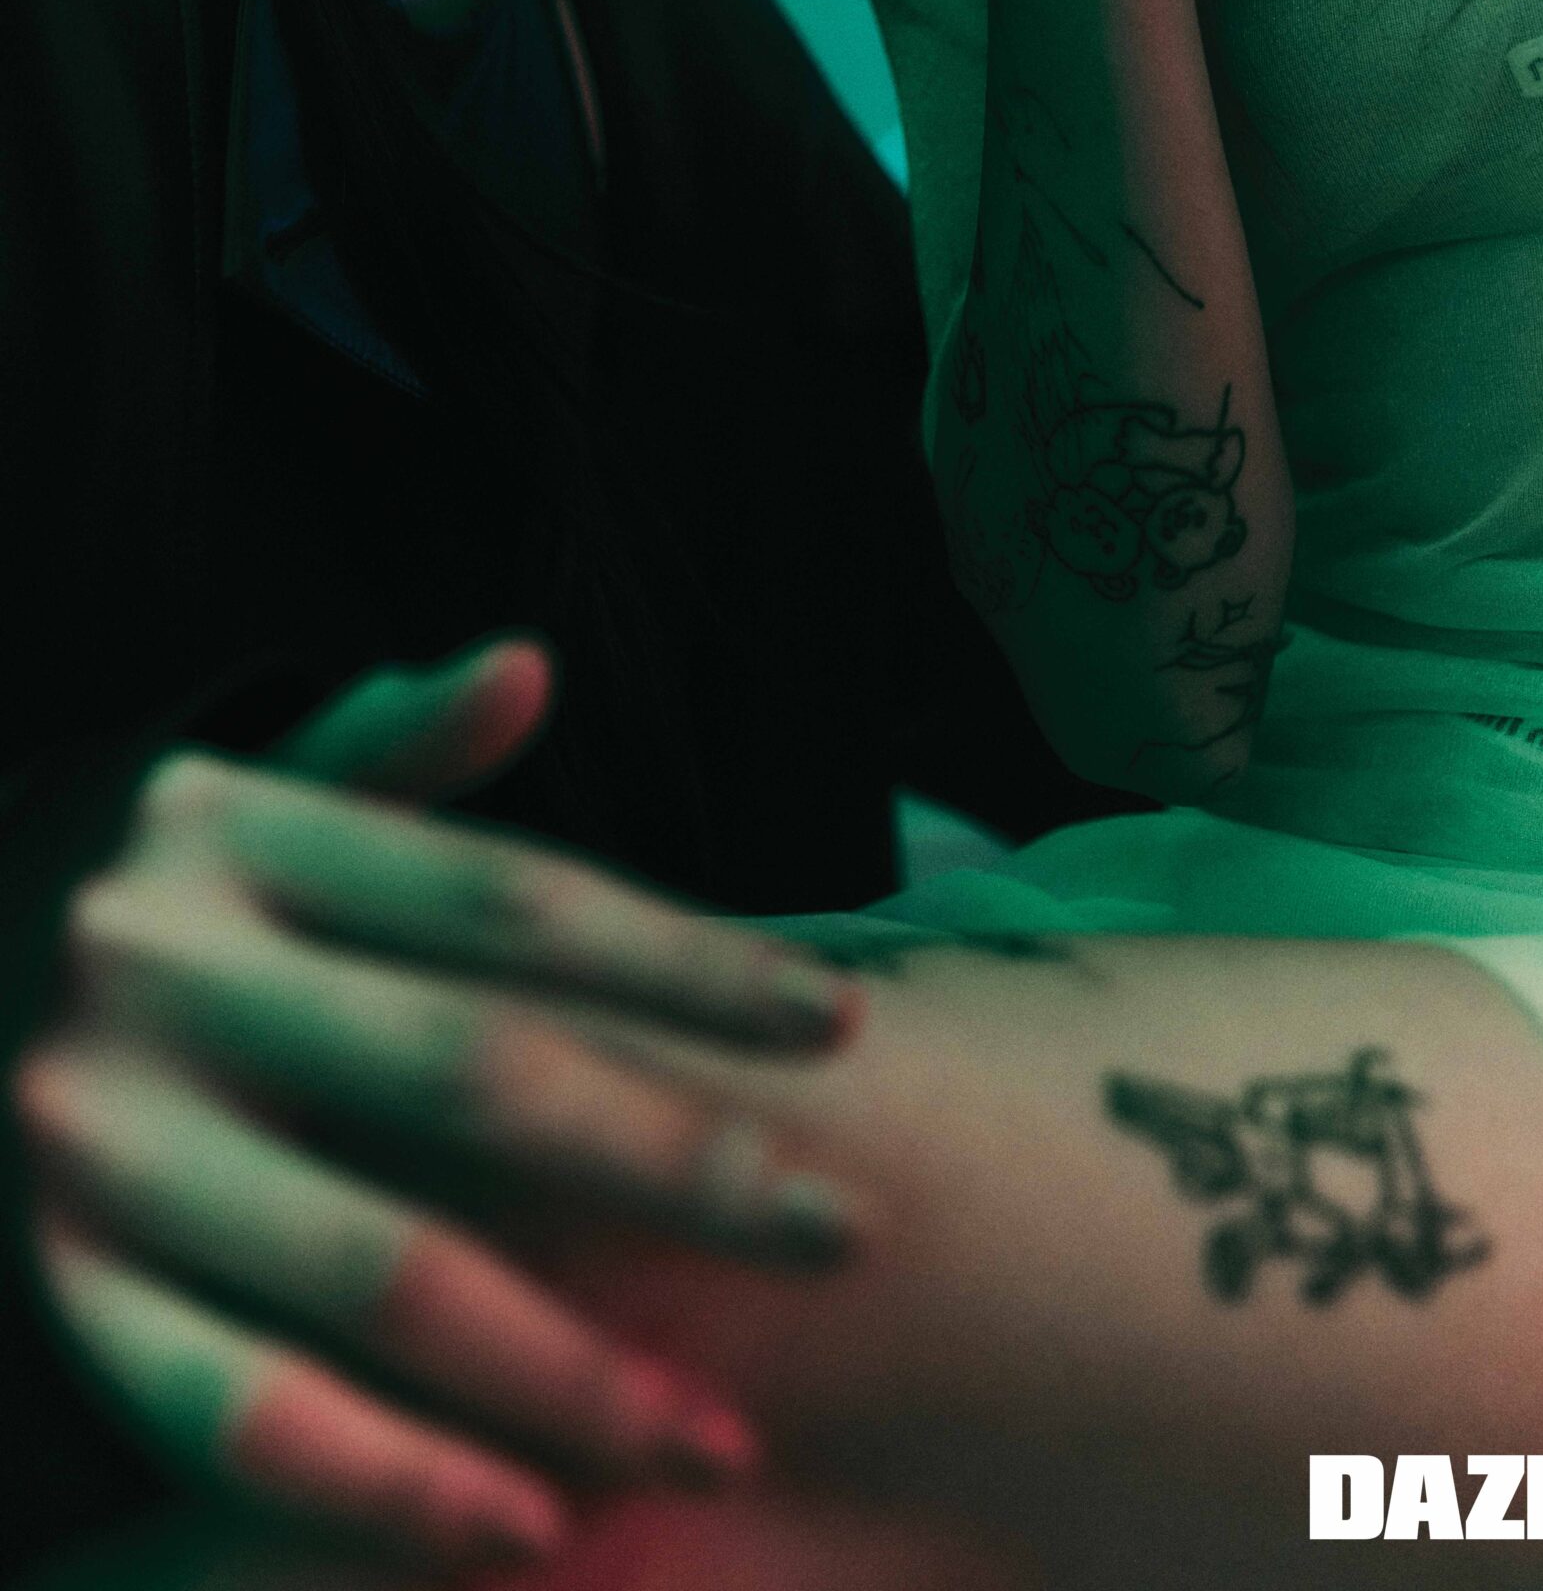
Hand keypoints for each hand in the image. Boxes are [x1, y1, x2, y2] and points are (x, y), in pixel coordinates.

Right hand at [11, 640, 861, 1573]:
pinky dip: (377, 1484)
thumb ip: (388, 746)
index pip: (503, 903)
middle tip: (839, 1236)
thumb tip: (530, 662)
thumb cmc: (128, 884)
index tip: (839, 1025)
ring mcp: (102, 1143)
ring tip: (713, 1435)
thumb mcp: (226, 781)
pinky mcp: (58, 1285)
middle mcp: (169, 978)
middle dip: (671, 1166)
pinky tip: (524, 1529)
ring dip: (561, 1369)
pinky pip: (223, 1411)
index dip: (679, 960)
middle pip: (469, 1079)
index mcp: (238, 836)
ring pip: (373, 1271)